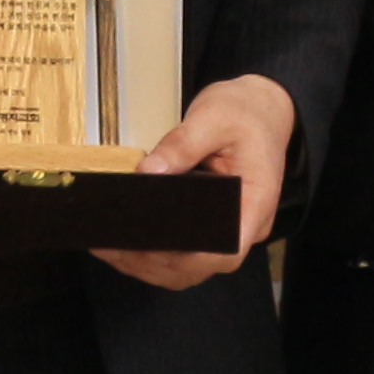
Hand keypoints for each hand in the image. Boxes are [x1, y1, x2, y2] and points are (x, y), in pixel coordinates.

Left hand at [94, 74, 293, 290]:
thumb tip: (148, 172)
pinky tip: (126, 239)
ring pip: (188, 266)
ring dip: (149, 263)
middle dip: (153, 263)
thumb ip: (182, 145)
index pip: (226, 250)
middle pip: (199, 266)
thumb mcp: (213, 118)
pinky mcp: (212, 224)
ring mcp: (228, 228)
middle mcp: (245, 224)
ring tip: (111, 246)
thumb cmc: (245, 113)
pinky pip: (184, 251)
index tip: (146, 247)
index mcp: (255, 201)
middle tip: (112, 246)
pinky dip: (154, 251)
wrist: (262, 107)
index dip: (186, 258)